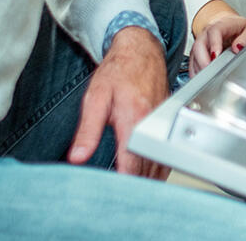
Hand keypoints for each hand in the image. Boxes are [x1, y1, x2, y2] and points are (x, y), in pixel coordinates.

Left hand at [67, 26, 169, 179]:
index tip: (116, 194)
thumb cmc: (118, 71)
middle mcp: (153, 122)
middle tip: (122, 197)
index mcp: (135, 118)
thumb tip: (78, 156)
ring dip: (149, 179)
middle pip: (149, 167)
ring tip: (134, 192)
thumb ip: (88, 129)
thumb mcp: (95, 98)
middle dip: (137, 185)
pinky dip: (159, 168)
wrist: (140, 49)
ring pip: (161, 162)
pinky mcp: (167, 122)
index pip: (133, 162)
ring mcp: (163, 123)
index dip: (125, 182)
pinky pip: (166, 152)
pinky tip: (149, 176)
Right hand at [189, 13, 245, 77]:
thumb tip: (238, 48)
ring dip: (199, 68)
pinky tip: (203, 80)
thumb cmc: (238, 29)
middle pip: (198, 45)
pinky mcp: (196, 53)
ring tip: (208, 79)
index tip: (216, 56)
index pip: (214, 31)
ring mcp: (200, 43)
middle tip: (211, 72)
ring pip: (194, 56)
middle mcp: (207, 34)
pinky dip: (196, 73)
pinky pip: (192, 63)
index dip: (214, 44)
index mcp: (221, 25)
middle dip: (202, 60)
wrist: (228, 26)